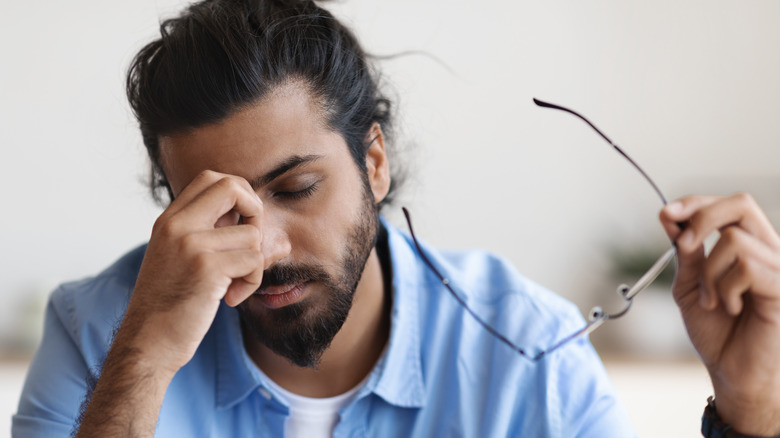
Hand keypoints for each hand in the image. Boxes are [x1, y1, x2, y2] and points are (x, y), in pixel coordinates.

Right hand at [123, 170, 269, 373]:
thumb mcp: (189, 263)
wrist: (148, 343)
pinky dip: (251, 282)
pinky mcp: (206, 267)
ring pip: (252, 233)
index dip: (239, 195)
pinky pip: (254, 260)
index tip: (240, 227)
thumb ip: (223, 242)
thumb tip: (282, 242)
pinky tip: (230, 298)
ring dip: (254, 264)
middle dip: (255, 212)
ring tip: (233, 285)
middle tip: (249, 246)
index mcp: (169, 220)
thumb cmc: (172, 306)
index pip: (213, 178)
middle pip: (233, 186)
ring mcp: (190, 244)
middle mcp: (176, 225)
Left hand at [660, 193, 779, 434]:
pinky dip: (725, 288)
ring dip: (708, 272)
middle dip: (702, 218)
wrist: (732, 372)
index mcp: (749, 245)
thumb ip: (685, 252)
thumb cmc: (716, 331)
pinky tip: (730, 309)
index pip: (728, 205)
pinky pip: (746, 267)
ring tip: (712, 300)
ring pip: (733, 240)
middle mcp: (769, 250)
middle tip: (683, 246)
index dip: (696, 203)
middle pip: (741, 204)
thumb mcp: (690, 285)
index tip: (667, 214)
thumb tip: (669, 215)